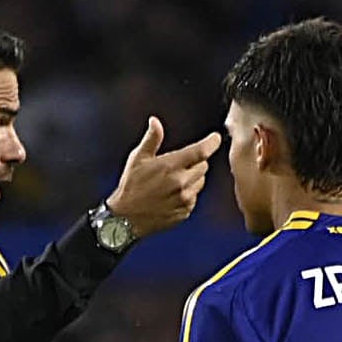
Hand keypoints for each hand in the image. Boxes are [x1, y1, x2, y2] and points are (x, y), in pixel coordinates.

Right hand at [104, 117, 221, 239]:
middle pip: (204, 166)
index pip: (201, 151)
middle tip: (179, 164)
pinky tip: (173, 194)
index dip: (212, 143)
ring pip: (200, 182)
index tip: (215, 138)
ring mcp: (184, 199)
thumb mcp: (138, 159)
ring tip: (174, 180)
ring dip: (193, 178)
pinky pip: (195, 197)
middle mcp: (181, 183)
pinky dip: (188, 193)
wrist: (126, 218)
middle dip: (196, 162)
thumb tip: (155, 122)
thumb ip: (151, 139)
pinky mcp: (185, 211)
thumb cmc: (131, 187)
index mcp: (171, 166)